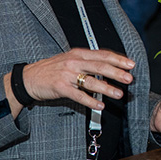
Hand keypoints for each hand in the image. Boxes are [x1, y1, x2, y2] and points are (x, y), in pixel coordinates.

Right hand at [4, 48, 134, 115]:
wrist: (29, 78)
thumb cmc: (52, 69)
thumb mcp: (70, 59)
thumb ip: (88, 61)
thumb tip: (109, 64)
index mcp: (78, 54)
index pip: (102, 55)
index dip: (118, 59)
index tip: (131, 64)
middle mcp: (74, 62)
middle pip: (99, 67)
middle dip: (117, 73)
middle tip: (130, 78)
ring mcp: (67, 75)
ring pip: (91, 81)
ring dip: (107, 88)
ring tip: (119, 94)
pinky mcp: (60, 88)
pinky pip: (78, 95)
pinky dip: (90, 101)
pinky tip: (100, 105)